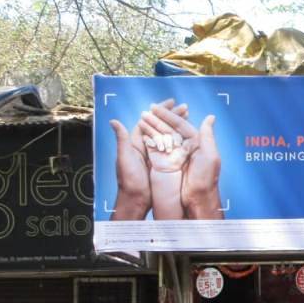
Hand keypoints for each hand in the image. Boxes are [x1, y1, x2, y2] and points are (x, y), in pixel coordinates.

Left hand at [109, 100, 177, 219]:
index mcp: (136, 142)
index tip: (171, 102)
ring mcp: (155, 155)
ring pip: (168, 136)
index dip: (160, 111)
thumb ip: (122, 139)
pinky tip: (189, 137)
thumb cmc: (129, 180)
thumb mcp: (125, 157)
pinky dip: (180, 142)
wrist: (136, 200)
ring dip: (178, 127)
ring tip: (189, 118)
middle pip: (161, 127)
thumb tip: (114, 121)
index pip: (149, 121)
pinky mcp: (163, 164)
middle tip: (186, 108)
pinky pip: (172, 150)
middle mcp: (146, 147)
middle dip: (173, 116)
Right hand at [147, 103, 222, 218]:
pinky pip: (156, 148)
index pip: (180, 124)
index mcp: (195, 143)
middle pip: (169, 129)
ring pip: (161, 136)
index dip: (169, 115)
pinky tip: (141, 131)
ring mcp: (174, 155)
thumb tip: (210, 117)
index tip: (157, 107)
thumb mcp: (210, 155)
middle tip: (146, 110)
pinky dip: (149, 139)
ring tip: (141, 117)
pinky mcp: (164, 163)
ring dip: (151, 126)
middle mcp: (184, 147)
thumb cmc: (206, 178)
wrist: (197, 199)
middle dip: (157, 119)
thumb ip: (207, 135)